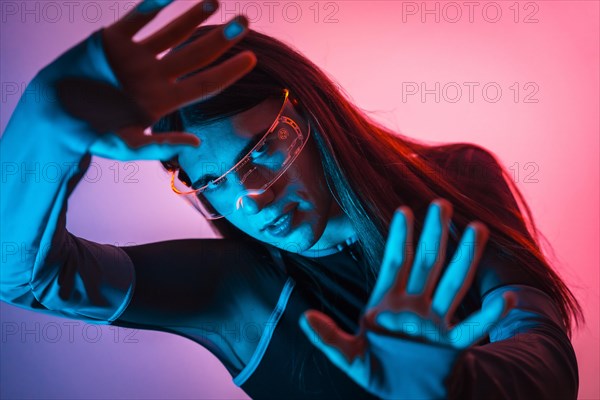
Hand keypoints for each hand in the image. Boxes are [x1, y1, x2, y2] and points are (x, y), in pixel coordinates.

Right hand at [56, 0, 255, 160]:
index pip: (205, 84)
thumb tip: (196, 143)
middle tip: (245, 21)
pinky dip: (152, 8)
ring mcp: (136, 58)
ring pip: (172, 34)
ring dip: (194, 17)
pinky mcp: (113, 41)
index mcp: (165, 101)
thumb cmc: (92, 135)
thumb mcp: (129, 145)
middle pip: (197, 55)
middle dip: (222, 39)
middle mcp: (156, 77)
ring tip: (216, 2)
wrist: (55, 116)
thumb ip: (162, 145)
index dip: (229, 71)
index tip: (252, 57)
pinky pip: (136, 20)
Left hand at [299, 199, 516, 398]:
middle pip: (427, 263)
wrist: (404, 394)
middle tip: (441, 204)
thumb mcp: (348, 355)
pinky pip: (472, 328)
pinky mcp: (451, 344)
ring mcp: (435, 322)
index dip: (400, 238)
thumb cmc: (376, 369)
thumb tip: (305, 318)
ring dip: (465, 257)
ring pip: (453, 284)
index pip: (396, 263)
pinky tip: (507, 298)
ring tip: (477, 229)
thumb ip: (329, 338)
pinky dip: (490, 316)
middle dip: (434, 235)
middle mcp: (415, 305)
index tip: (403, 211)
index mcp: (387, 303)